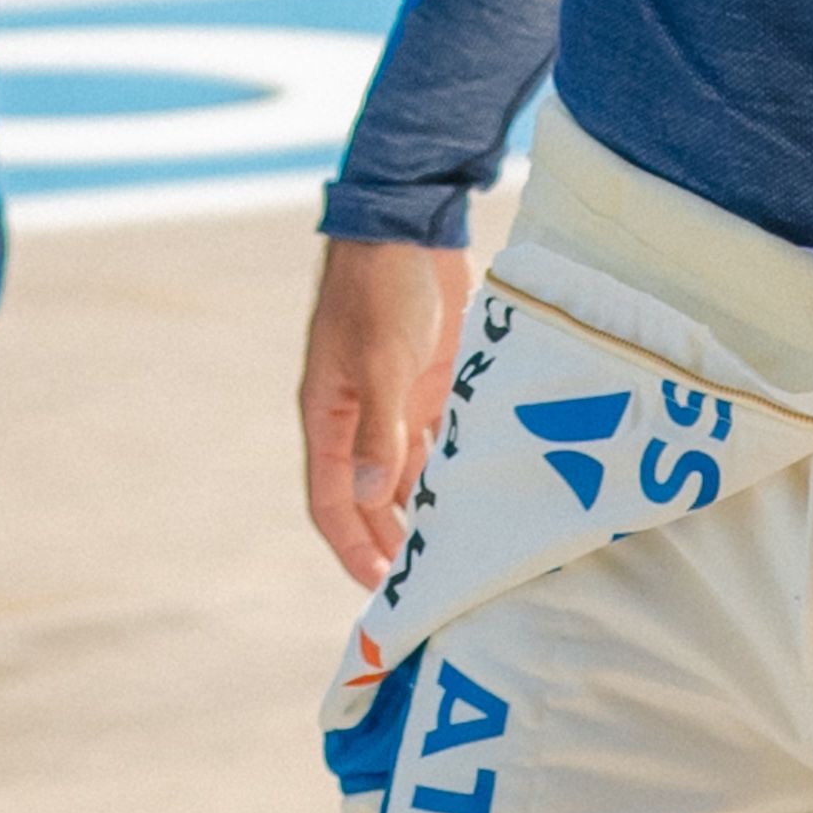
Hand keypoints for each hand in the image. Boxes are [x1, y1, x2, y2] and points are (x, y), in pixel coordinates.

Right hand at [297, 236, 472, 582]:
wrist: (410, 224)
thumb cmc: (381, 287)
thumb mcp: (380, 358)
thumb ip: (379, 429)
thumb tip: (370, 497)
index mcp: (328, 415)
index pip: (330, 501)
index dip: (352, 547)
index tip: (381, 588)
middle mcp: (360, 419)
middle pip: (369, 499)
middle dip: (391, 542)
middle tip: (428, 585)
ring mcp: (397, 404)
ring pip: (408, 477)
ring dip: (428, 511)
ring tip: (460, 552)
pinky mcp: (433, 387)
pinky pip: (443, 443)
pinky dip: (457, 471)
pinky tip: (484, 495)